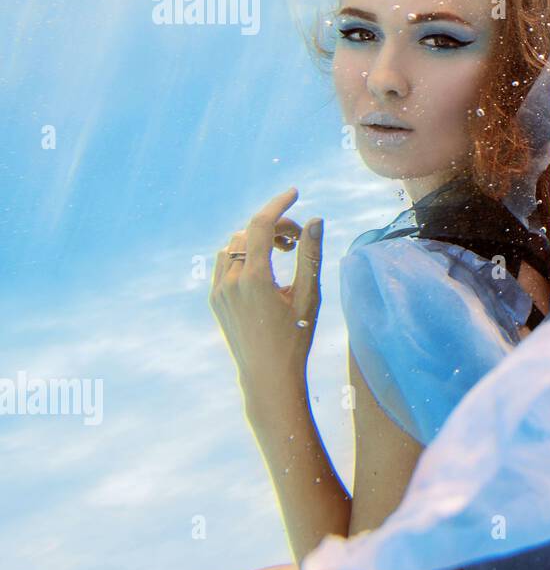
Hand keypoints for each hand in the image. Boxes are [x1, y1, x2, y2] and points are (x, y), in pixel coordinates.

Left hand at [210, 187, 323, 416]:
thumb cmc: (295, 339)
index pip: (262, 224)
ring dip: (257, 239)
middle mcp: (230, 281)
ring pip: (234, 245)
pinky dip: (245, 254)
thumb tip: (315, 220)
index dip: (278, 203)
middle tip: (297, 239)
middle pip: (249, 232)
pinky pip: (225, 262)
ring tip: (283, 252)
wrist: (267, 377)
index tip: (295, 192)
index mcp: (254, 279)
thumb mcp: (309, 296)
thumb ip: (310, 255)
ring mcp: (219, 290)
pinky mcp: (215, 299)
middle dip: (275, 226)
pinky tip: (265, 268)